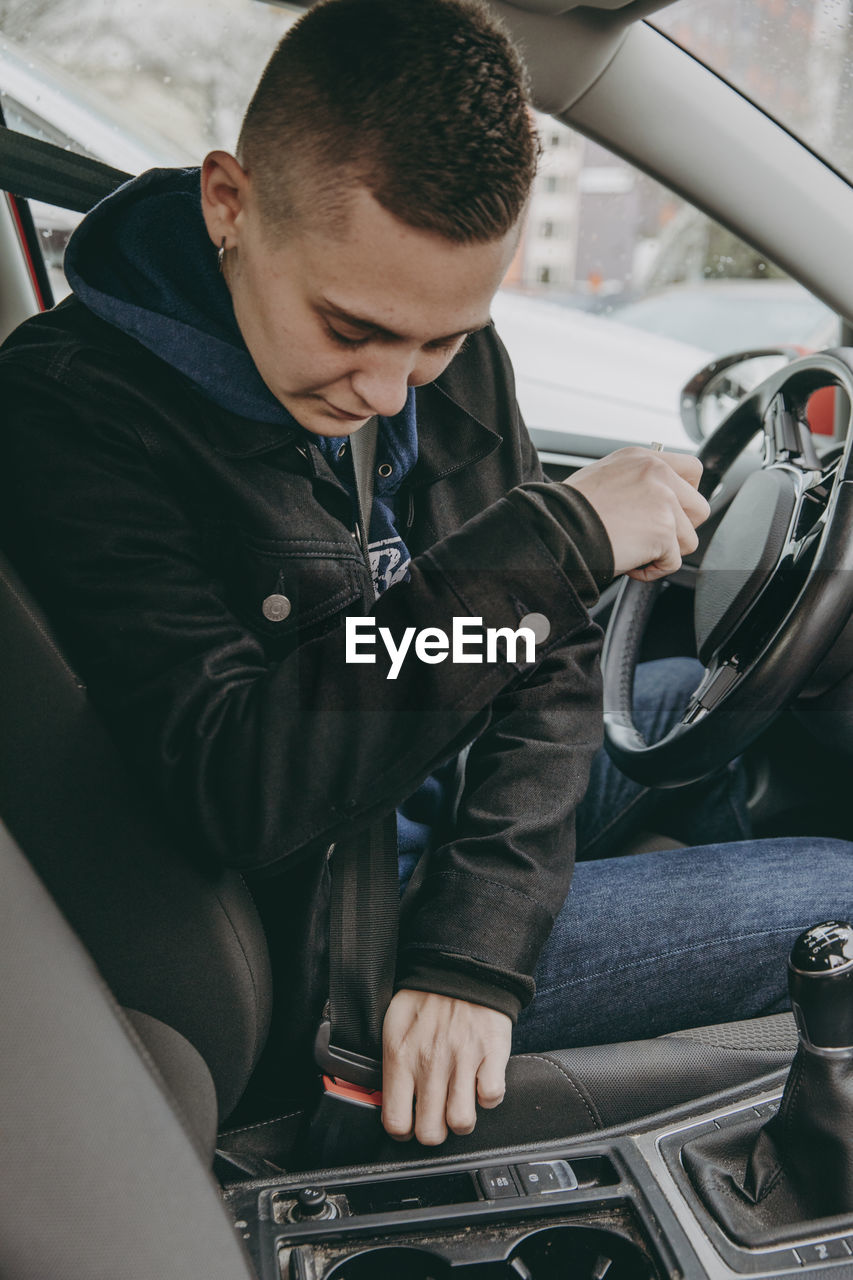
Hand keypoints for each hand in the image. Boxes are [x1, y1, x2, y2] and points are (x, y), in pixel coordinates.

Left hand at [381, 989, 511, 1145]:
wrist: (460, 966)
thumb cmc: (425, 997)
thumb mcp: (393, 1026)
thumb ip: (389, 1063)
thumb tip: (386, 1096)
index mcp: (401, 1057)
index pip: (395, 1121)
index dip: (403, 1131)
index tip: (410, 1123)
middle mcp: (430, 1063)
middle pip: (431, 1132)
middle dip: (434, 1132)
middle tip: (436, 1117)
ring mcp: (462, 1060)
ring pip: (461, 1123)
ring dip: (461, 1119)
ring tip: (458, 1104)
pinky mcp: (491, 1053)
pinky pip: (491, 1097)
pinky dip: (488, 1097)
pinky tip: (480, 1084)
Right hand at [563, 447, 709, 580]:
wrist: (556, 529)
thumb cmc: (567, 511)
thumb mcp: (604, 478)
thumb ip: (635, 483)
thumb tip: (652, 504)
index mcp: (643, 458)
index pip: (692, 469)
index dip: (686, 496)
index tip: (671, 512)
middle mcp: (657, 474)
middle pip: (699, 507)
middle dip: (680, 529)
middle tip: (652, 537)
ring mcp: (664, 501)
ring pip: (689, 539)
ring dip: (665, 552)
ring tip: (634, 551)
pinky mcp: (663, 531)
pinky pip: (673, 562)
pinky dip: (652, 570)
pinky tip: (629, 563)